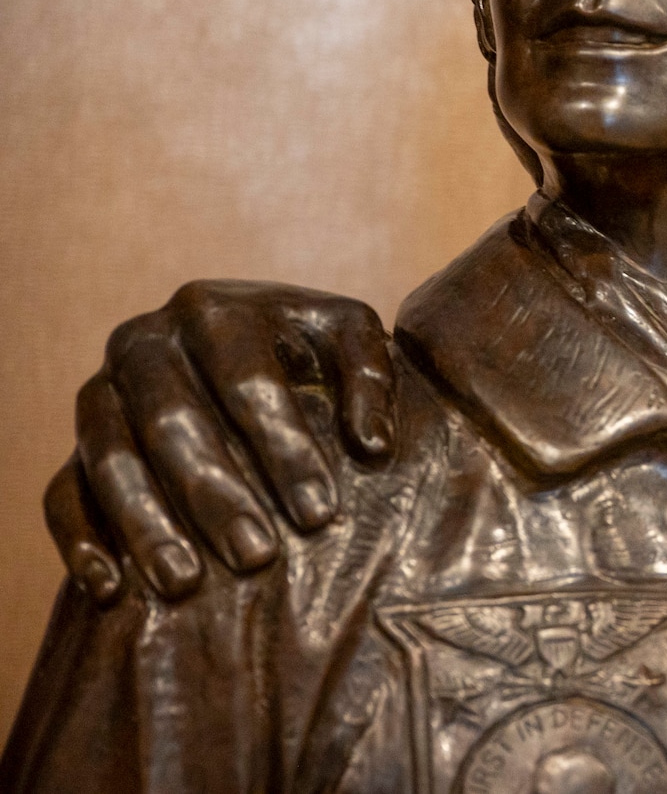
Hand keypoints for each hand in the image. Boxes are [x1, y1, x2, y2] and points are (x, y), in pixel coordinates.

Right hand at [44, 281, 395, 602]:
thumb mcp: (348, 338)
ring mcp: (100, 393)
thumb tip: (373, 445)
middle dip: (216, 495)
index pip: (247, 383)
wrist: (241, 351)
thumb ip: (371, 377)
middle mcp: (144, 343)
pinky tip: (109, 588)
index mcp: (214, 311)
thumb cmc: (306, 349)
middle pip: (171, 422)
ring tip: (185, 584)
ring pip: (110, 460)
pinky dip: (79, 540)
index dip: (284, 449)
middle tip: (259, 557)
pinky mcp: (74, 445)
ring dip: (145, 525)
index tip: (322, 513)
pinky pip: (61, 494)